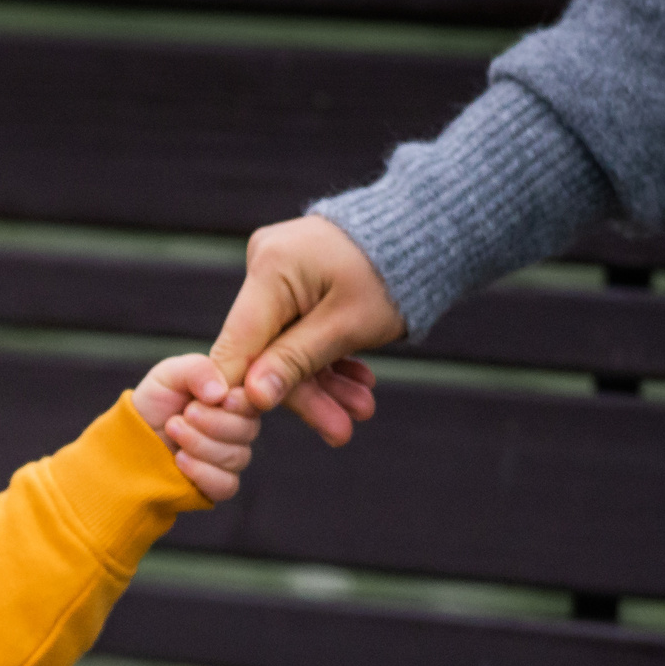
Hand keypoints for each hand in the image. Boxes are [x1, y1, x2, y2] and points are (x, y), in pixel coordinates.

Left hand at [131, 354, 262, 504]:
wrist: (132, 440)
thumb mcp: (169, 374)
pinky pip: (226, 484)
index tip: (220, 399)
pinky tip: (180, 460)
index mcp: (233, 398)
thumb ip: (197, 370)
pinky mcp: (218, 485)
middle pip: (248, 430)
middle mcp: (238, 428)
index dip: (241, 402)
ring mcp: (230, 458)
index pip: (256, 401)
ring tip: (173, 432)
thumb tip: (220, 393)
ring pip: (236, 457)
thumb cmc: (155, 403)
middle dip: (211, 422)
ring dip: (199, 444)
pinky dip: (201, 472)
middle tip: (181, 416)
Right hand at [207, 216, 399, 446]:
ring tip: (361, 411)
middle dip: (306, 393)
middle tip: (340, 432)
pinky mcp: (295, 281)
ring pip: (287, 343)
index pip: (238, 344)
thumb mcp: (346, 326)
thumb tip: (251, 399)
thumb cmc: (393, 275)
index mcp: (270, 268)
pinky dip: (327, 357)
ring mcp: (279, 272)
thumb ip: (294, 362)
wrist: (425, 232)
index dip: (240, 391)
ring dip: (324, 381)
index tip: (248, 431)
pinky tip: (357, 384)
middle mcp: (264, 264)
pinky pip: (300, 328)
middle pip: (266, 348)